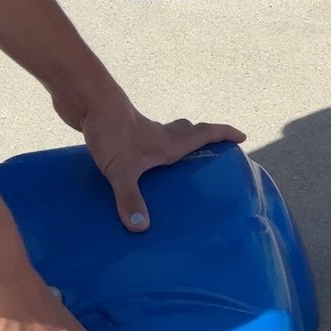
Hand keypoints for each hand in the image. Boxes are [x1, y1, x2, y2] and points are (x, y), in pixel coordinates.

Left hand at [52, 84, 244, 231]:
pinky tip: (140, 158)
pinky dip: (154, 144)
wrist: (89, 102)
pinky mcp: (125, 129)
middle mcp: (162, 135)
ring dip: (180, 140)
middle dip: (206, 139)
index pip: (206, 134)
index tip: (242, 136)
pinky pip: (149, 136)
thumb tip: (141, 228)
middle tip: (214, 149)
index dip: (225, 133)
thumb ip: (131, 199)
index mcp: (171, 143)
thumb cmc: (112, 133)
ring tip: (180, 157)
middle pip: (191, 132)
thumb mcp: (121, 171)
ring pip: (171, 133)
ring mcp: (143, 130)